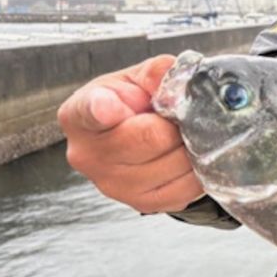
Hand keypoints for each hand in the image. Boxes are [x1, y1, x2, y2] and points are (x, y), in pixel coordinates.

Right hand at [57, 54, 203, 212]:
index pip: (90, 112)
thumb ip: (154, 73)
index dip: (104, 109)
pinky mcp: (142, 203)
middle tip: (180, 117)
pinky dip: (197, 170)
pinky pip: (187, 187)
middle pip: (152, 138)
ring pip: (176, 163)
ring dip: (192, 147)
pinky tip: (188, 156)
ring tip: (182, 136)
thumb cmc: (128, 104)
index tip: (112, 107)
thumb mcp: (135, 79)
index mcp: (79, 116)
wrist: (131, 137)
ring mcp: (114, 185)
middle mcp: (89, 155)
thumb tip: (172, 78)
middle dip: (177, 124)